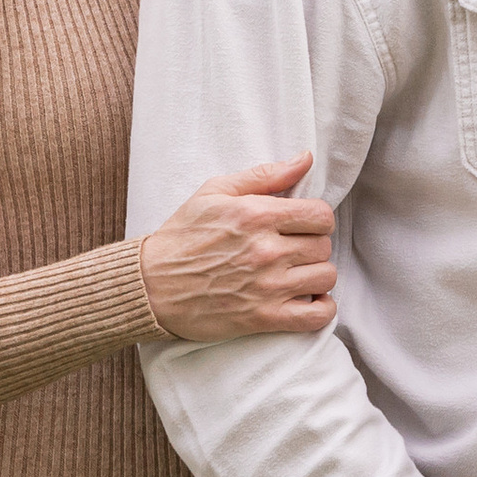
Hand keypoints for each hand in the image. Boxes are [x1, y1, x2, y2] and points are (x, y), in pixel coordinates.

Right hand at [138, 153, 336, 340]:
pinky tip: (308, 298)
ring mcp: (267, 286)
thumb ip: (265, 175)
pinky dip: (321, 309)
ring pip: (326, 277)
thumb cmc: (182, 236)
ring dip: (317, 274)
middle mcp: (266, 250)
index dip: (316, 218)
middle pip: (324, 245)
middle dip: (313, 245)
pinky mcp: (264, 318)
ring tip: (298, 273)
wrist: (149, 286)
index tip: (301, 225)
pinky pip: (317, 315)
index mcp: (256, 215)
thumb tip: (306, 158)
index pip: (321, 214)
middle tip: (293, 249)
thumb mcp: (214, 192)